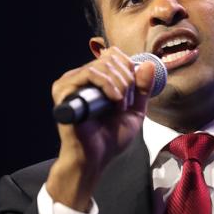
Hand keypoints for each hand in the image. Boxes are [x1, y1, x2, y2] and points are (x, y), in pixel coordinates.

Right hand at [46, 47, 155, 210]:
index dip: (129, 71)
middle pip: (111, 59)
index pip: (114, 55)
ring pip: (103, 64)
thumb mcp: (135, 110)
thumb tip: (149, 64)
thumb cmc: (110, 138)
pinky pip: (91, 73)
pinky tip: (114, 101)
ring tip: (119, 106)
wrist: (96, 158)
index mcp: (94, 79)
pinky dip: (109, 85)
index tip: (131, 95)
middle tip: (125, 104)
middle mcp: (79, 77)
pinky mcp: (64, 91)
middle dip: (127, 81)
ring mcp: (70, 83)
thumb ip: (142, 88)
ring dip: (120, 85)